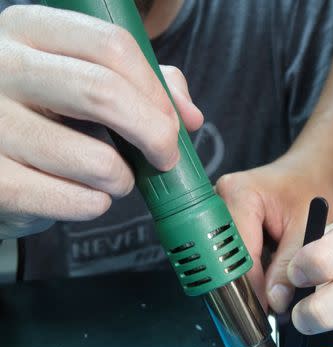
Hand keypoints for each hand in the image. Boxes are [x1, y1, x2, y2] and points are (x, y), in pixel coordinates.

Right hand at [0, 6, 201, 237]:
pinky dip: (95, 205)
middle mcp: (1, 67)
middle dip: (154, 133)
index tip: (172, 121)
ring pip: (96, 160)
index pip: (112, 45)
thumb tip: (189, 116)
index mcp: (29, 30)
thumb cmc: (48, 118)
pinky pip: (76, 200)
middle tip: (165, 157)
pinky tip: (84, 196)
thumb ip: (145, 83)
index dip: (156, 90)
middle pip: (104, 92)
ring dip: (122, 179)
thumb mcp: (86, 81)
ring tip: (112, 178)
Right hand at [215, 156, 332, 312]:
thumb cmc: (310, 189)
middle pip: (223, 257)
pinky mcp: (220, 222)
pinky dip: (243, 269)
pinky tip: (261, 273)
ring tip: (268, 287)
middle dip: (243, 285)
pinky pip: (226, 255)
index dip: (250, 286)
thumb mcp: (308, 227)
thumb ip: (291, 265)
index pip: (237, 253)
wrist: (307, 171)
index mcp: (240, 195)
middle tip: (265, 306)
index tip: (262, 311)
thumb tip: (274, 301)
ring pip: (222, 259)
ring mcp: (217, 210)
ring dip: (243, 277)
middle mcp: (220, 199)